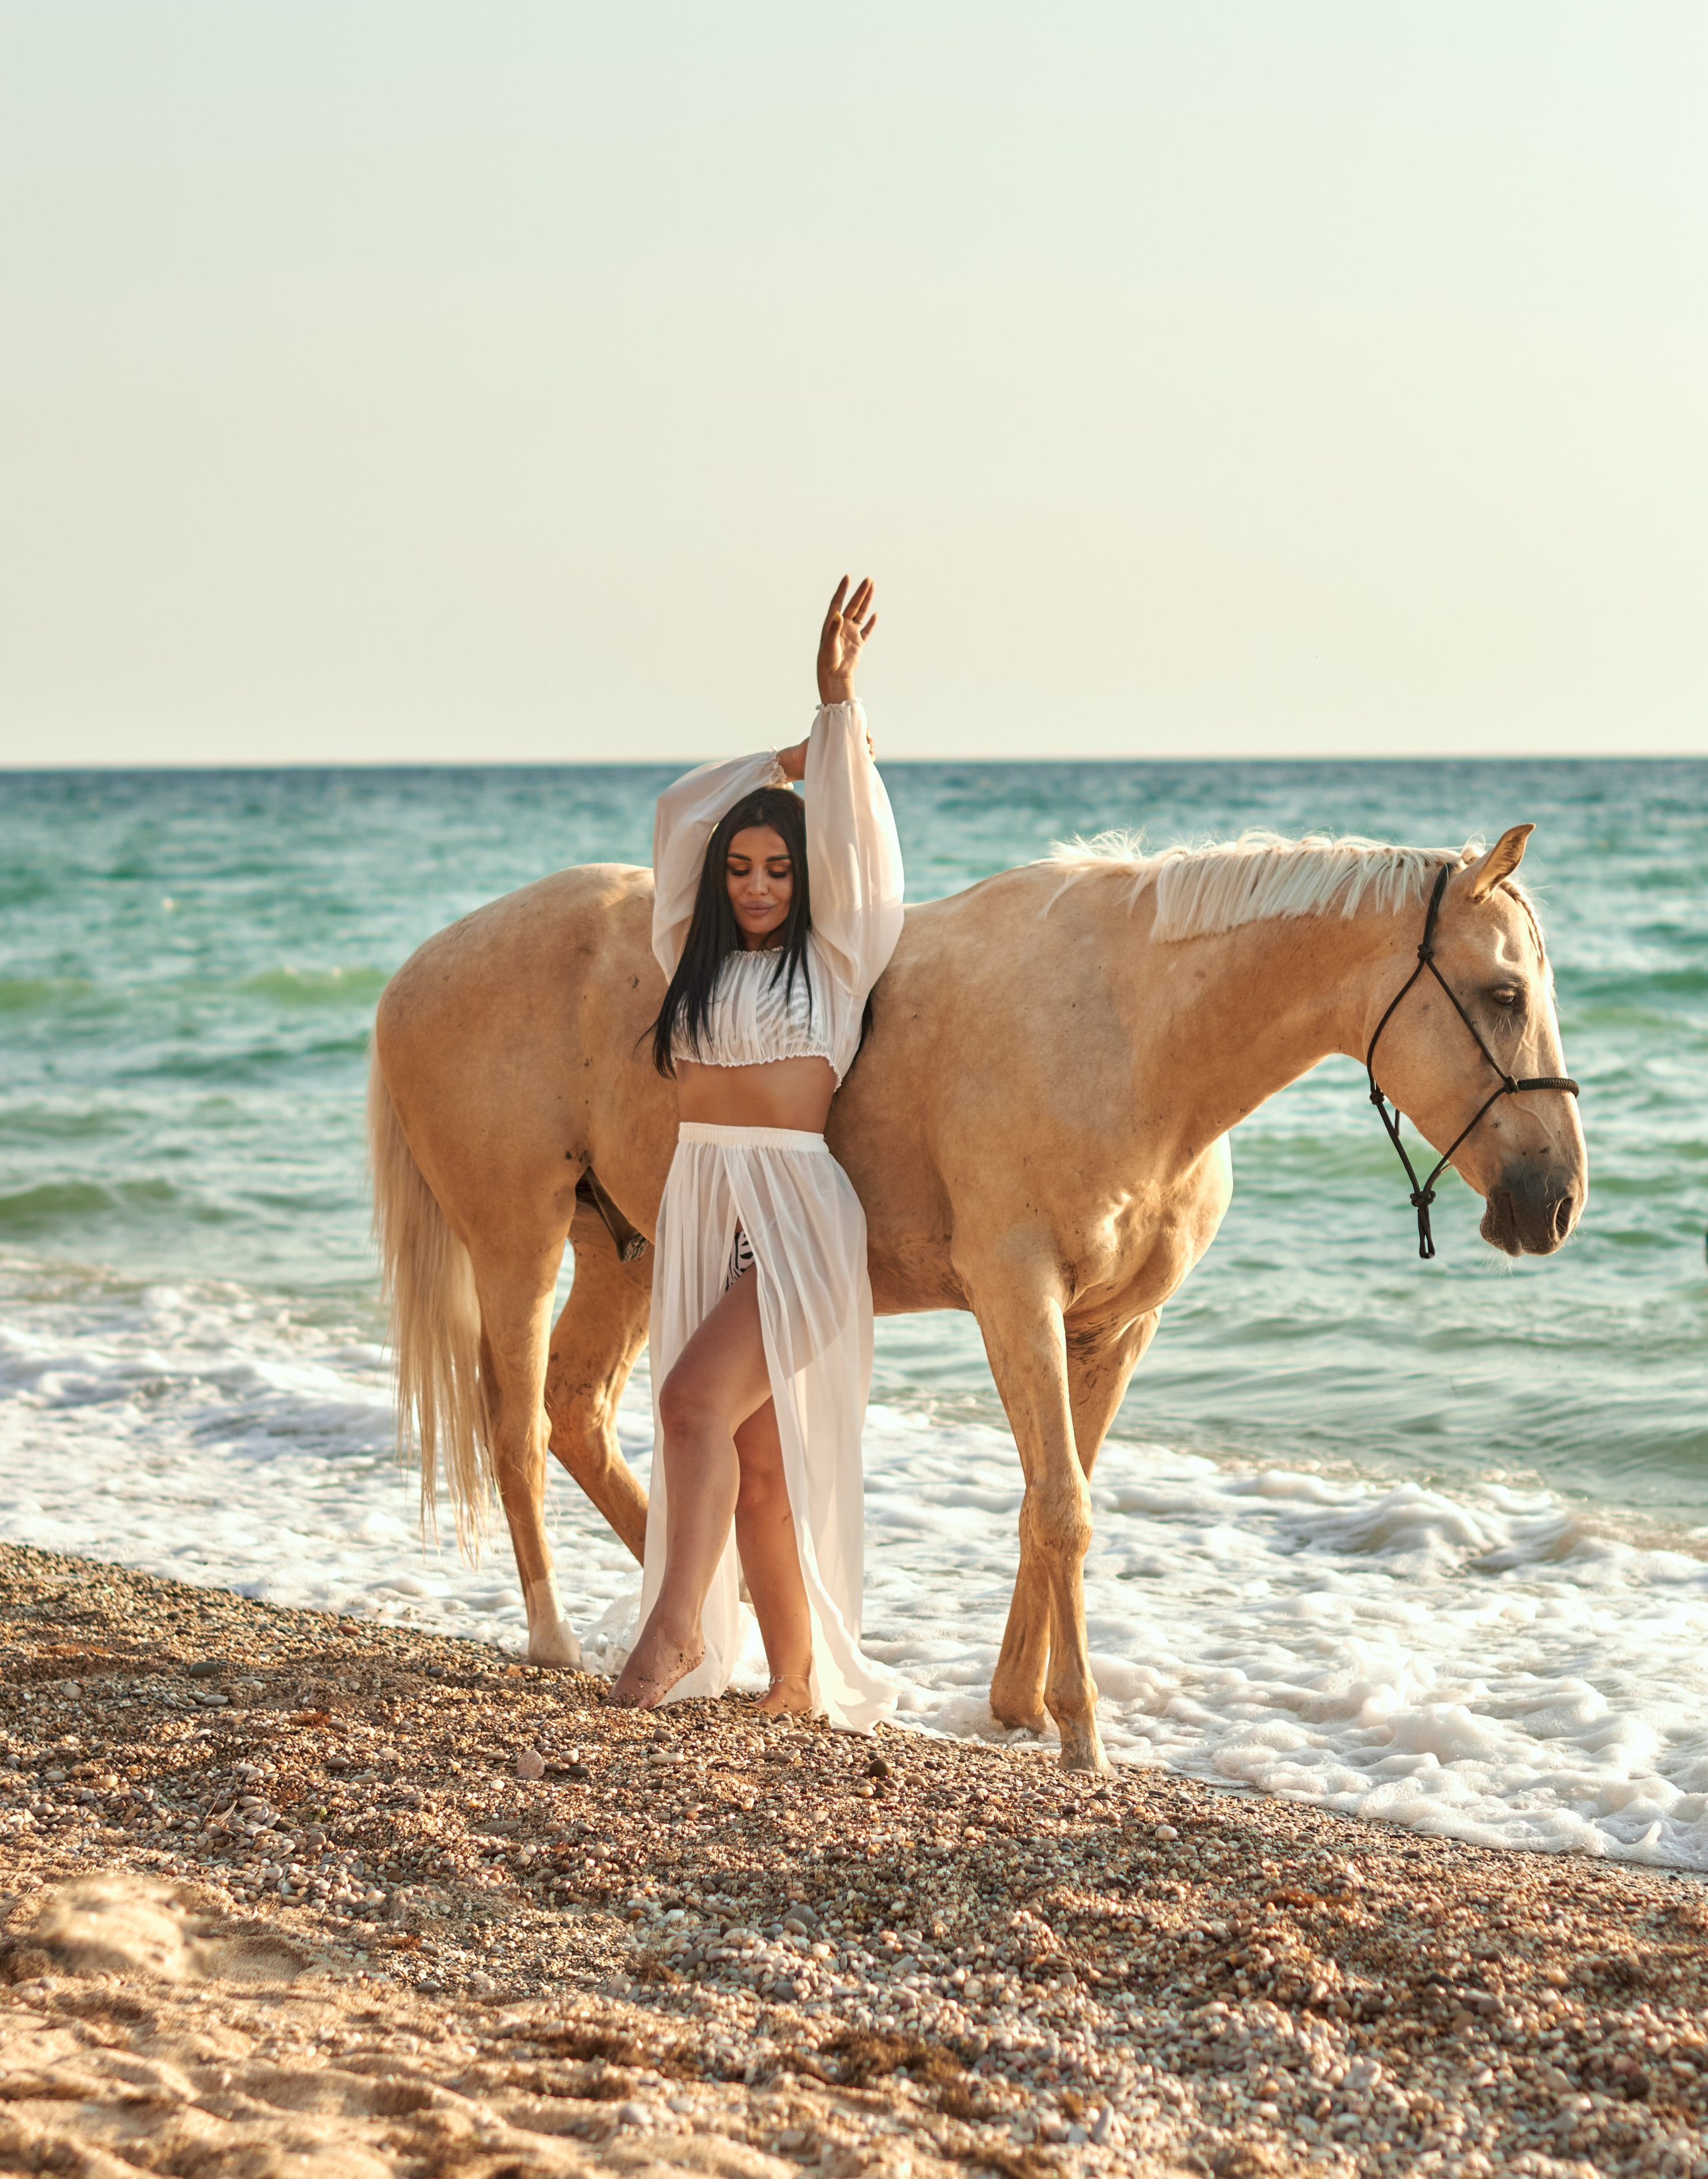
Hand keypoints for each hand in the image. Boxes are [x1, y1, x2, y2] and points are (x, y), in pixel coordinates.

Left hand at [816, 575, 876, 703]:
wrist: (834, 677)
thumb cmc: (828, 661)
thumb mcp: (829, 643)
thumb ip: (834, 628)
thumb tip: (839, 613)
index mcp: (832, 624)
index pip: (837, 602)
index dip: (842, 590)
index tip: (847, 577)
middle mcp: (842, 627)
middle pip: (853, 606)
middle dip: (860, 593)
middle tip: (868, 579)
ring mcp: (851, 634)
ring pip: (861, 614)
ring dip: (867, 602)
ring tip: (873, 589)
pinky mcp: (859, 644)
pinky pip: (867, 631)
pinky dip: (872, 623)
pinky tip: (876, 613)